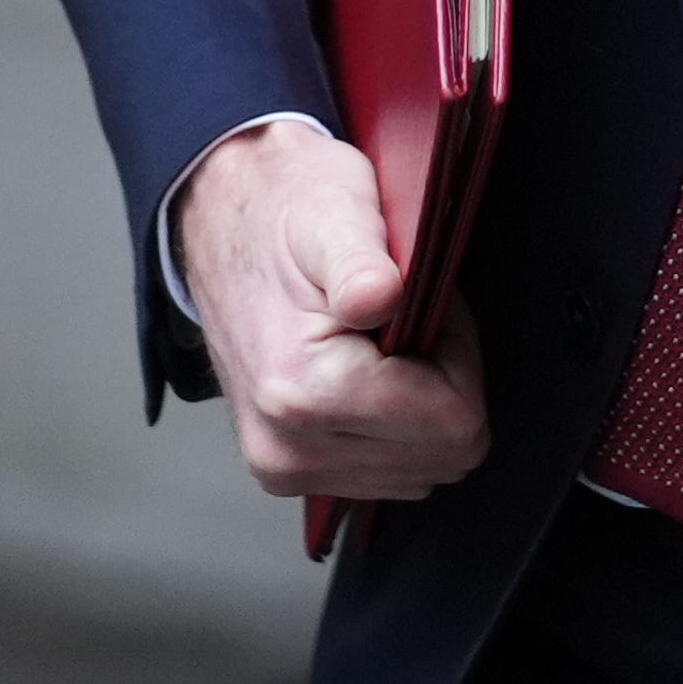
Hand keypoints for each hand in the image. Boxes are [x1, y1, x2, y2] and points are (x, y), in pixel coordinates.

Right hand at [178, 118, 492, 499]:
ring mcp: (285, 470)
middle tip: (403, 318)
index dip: (460, 354)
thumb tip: (379, 298)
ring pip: (422, 469)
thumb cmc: (285, 210)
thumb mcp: (334, 211)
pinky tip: (367, 369)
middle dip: (445, 382)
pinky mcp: (288, 473)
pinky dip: (396, 423)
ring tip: (381, 338)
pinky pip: (389, 473)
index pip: (454, 422)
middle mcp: (287, 451)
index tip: (423, 305)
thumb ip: (360, 262)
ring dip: (422, 404)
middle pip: (442, 454)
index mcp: (302, 392)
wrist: (222, 223)